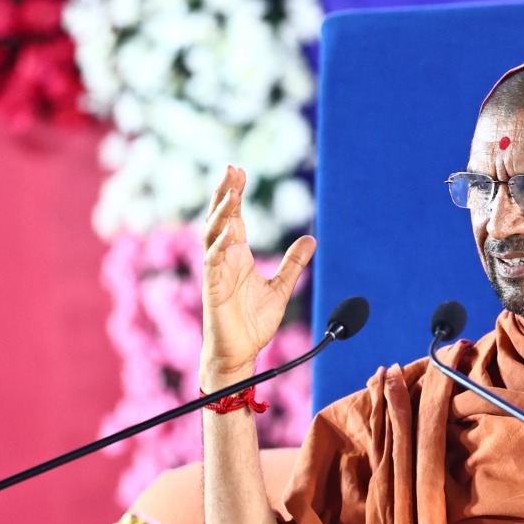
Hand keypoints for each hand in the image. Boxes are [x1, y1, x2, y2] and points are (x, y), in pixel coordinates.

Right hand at [200, 165, 314, 386]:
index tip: (239, 170)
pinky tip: (230, 232)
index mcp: (238, 256)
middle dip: (224, 193)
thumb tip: (310, 239)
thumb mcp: (281, 288)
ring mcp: (216, 273)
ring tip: (230, 192)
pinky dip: (220, 245)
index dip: (235, 194)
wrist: (238, 354)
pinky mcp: (212, 289)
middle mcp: (224, 260)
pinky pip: (213, 262)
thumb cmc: (253, 324)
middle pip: (220, 219)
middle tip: (231, 169)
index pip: (234, 218)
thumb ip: (293, 263)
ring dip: (221, 213)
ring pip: (212, 235)